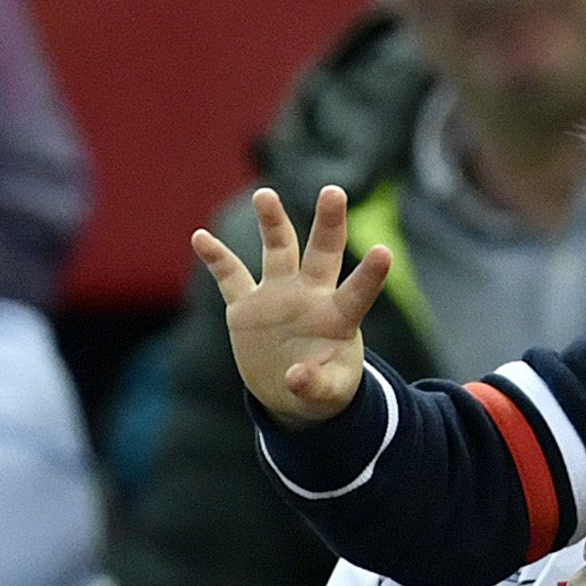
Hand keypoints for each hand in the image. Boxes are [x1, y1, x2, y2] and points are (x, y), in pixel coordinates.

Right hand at [192, 185, 390, 425]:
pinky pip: (230, 276)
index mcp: (338, 319)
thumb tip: (296, 377)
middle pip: (322, 252)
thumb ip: (316, 385)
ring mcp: (278, 296)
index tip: (384, 251)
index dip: (370, 274)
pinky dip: (216, 258)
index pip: (358, 292)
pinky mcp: (247, 306)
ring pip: (277, 250)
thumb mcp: (326, 395)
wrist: (290, 391)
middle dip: (328, 222)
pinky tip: (201, 237)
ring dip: (272, 222)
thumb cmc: (323, 390)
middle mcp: (311, 297)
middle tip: (334, 191)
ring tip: (265, 195)